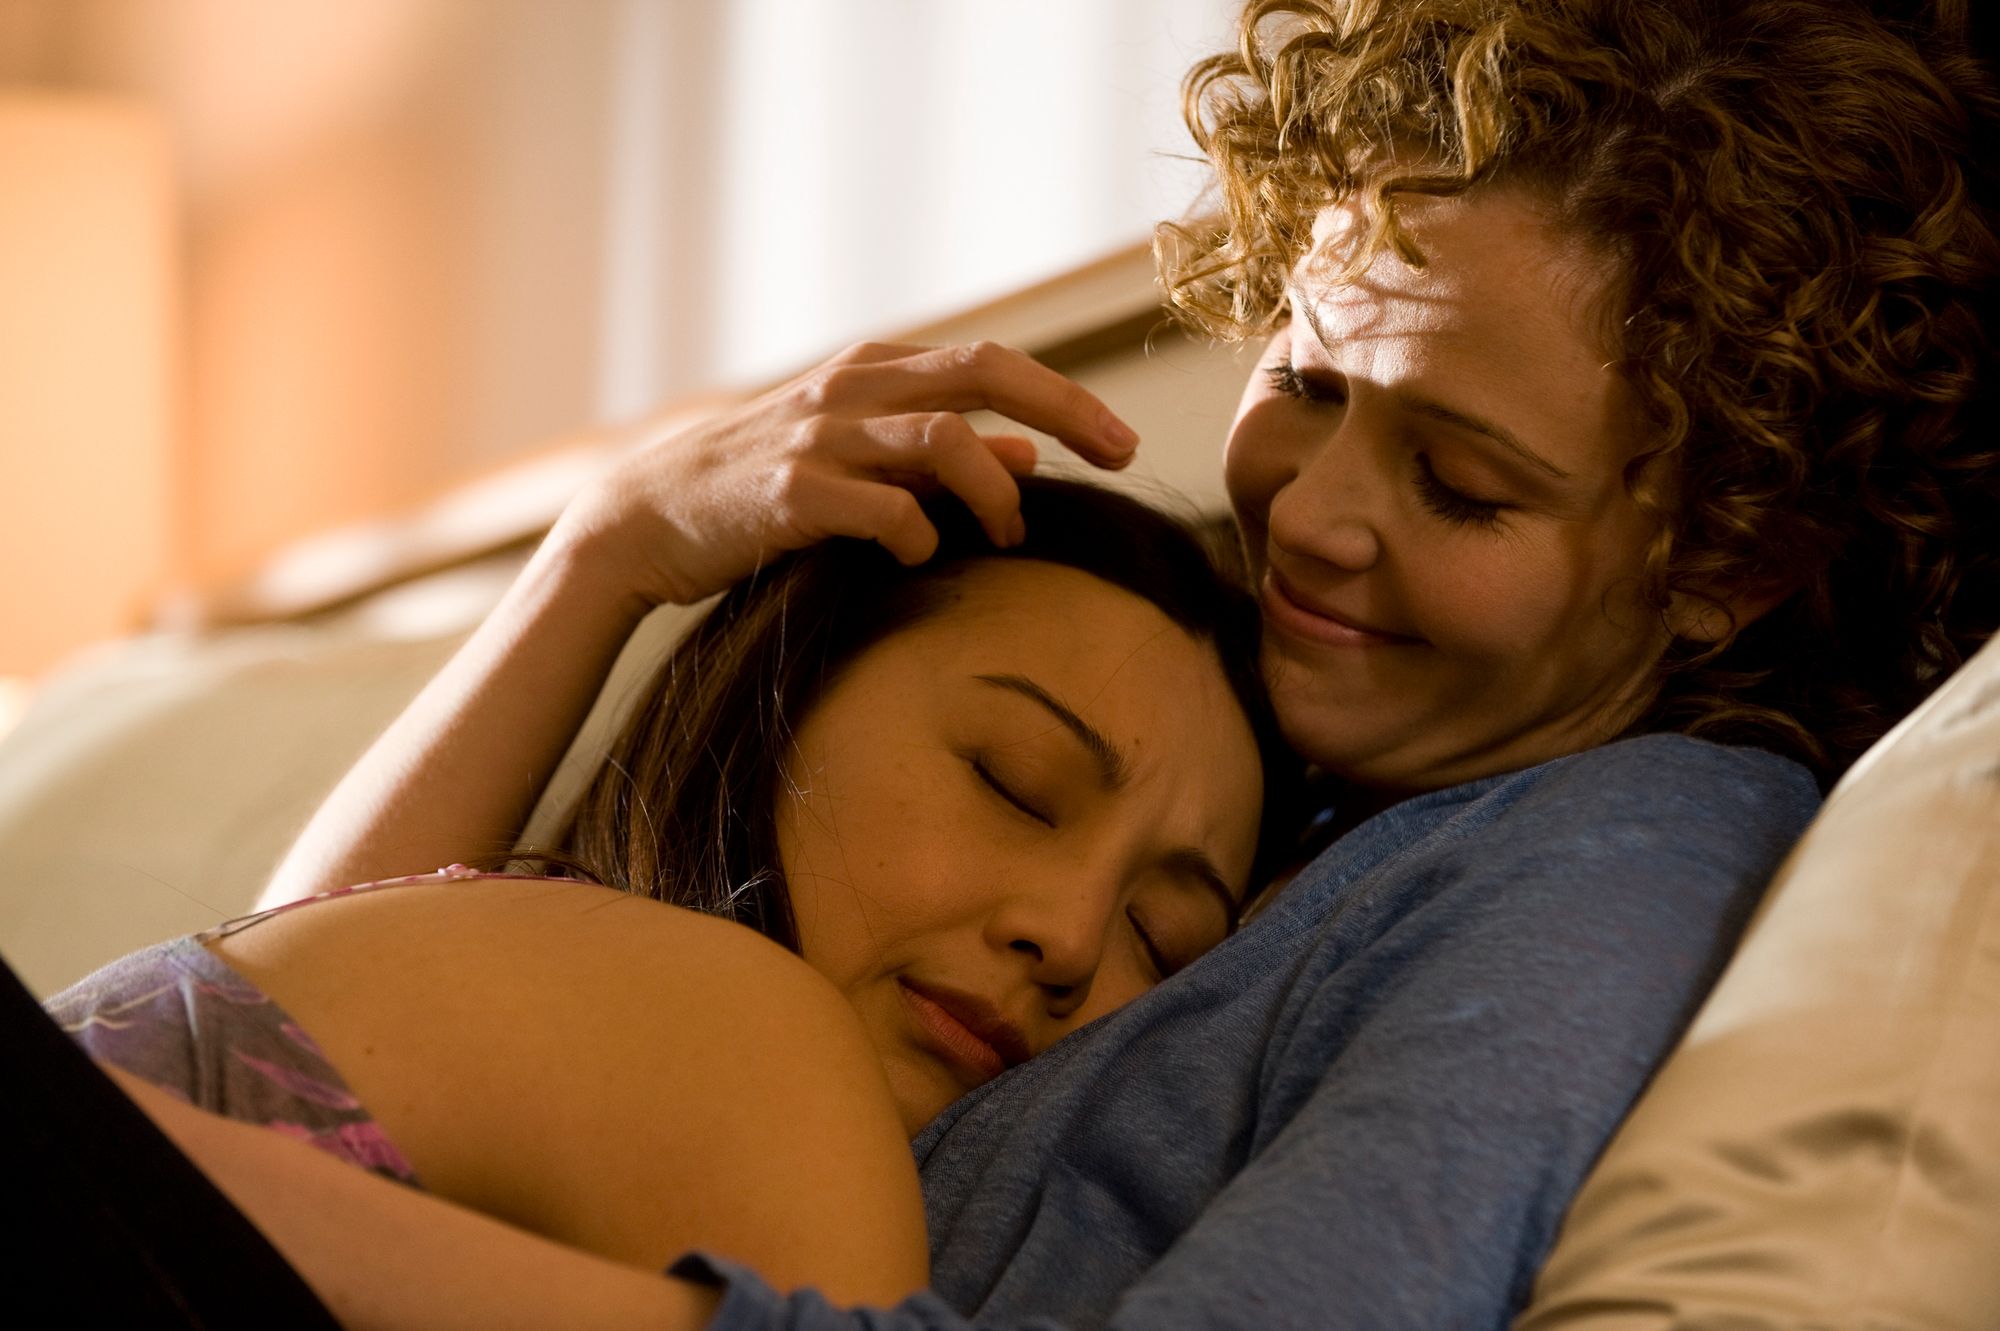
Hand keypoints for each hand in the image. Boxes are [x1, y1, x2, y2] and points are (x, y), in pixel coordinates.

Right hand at [549, 341, 1140, 606]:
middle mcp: (852, 389)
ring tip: (1010, 535)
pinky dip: (920, 534)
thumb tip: (1025, 453)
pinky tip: (922, 556)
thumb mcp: (854, 457)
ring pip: (944, 438)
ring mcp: (820, 438)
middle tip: (1120, 456)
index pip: (993, 362)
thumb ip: (937, 453)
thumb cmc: (758, 492)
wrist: (643, 519)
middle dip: (1066, 411)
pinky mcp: (789, 494)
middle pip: (986, 373)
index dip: (1066, 398)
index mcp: (872, 371)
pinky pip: (883, 509)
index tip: (1121, 442)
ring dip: (996, 489)